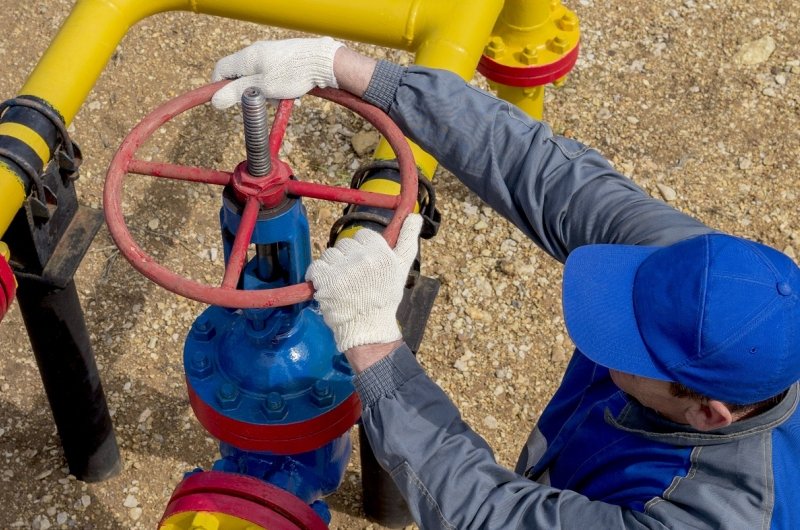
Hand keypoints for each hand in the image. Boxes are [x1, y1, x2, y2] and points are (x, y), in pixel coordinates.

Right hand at [211, 37, 343, 108]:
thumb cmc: (293, 73)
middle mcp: (256, 53)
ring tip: (283, 100)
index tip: (226, 101)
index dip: (220, 86)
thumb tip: (215, 101)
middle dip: (251, 93)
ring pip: (260, 79)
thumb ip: (238, 93)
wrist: (322, 61)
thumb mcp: (263, 88)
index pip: (221, 69)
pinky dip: (280, 89)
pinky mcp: (284, 59)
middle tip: (264, 101)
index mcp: (247, 57)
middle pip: (242, 76)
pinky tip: (293, 96)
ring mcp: (271, 55)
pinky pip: (275, 77)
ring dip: (269, 94)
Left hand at [306, 214, 422, 351]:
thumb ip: (407, 239)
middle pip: (345, 244)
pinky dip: (318, 276)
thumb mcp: (402, 267)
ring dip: (332, 267)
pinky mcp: (326, 281)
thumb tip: (415, 217)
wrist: (368, 328)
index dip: (362, 250)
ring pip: (330, 254)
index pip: (363, 235)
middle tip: (355, 278)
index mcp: (381, 252)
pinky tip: (328, 287)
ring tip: (342, 284)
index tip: (365, 265)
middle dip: (347, 258)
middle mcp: (363, 258)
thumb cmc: (384, 298)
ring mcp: (343, 270)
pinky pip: (316, 267)